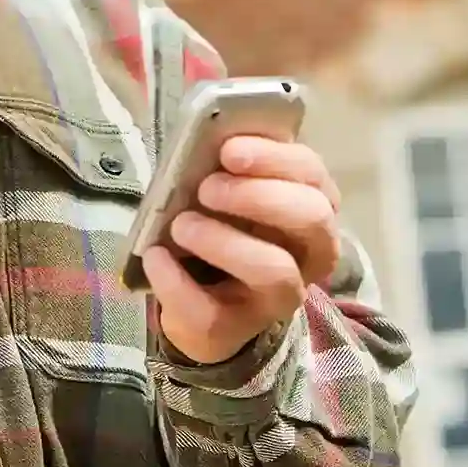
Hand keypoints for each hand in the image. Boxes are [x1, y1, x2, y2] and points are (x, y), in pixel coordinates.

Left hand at [141, 136, 340, 365]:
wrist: (198, 300)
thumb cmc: (222, 227)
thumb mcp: (232, 192)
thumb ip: (233, 168)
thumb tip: (210, 138)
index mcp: (310, 209)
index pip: (312, 176)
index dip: (275, 159)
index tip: (229, 150)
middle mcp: (308, 255)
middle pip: (312, 219)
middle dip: (258, 196)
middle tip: (207, 189)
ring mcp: (277, 298)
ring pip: (274, 270)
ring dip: (224, 241)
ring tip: (182, 226)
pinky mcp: (235, 329)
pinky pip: (210, 311)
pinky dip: (175, 281)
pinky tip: (155, 258)